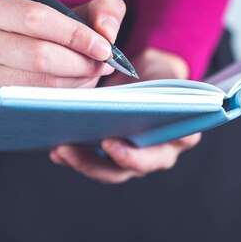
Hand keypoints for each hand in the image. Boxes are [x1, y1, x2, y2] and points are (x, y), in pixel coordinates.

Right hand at [0, 0, 125, 100]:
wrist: (5, 61)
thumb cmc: (47, 34)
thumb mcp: (74, 14)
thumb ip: (103, 10)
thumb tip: (108, 33)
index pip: (36, 18)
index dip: (74, 34)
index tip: (104, 48)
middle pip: (38, 56)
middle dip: (79, 63)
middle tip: (103, 66)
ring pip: (37, 84)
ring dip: (74, 83)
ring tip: (91, 75)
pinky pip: (32, 103)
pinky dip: (61, 98)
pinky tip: (74, 89)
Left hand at [49, 48, 202, 183]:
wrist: (146, 79)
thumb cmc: (154, 74)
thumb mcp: (155, 69)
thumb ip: (148, 79)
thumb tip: (119, 81)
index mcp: (184, 129)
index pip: (180, 140)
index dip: (157, 141)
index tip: (123, 140)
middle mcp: (162, 152)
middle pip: (142, 164)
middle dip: (118, 157)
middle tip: (99, 143)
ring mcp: (136, 160)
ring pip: (114, 172)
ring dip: (87, 163)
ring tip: (63, 149)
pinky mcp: (113, 161)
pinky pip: (95, 166)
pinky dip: (75, 160)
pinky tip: (56, 151)